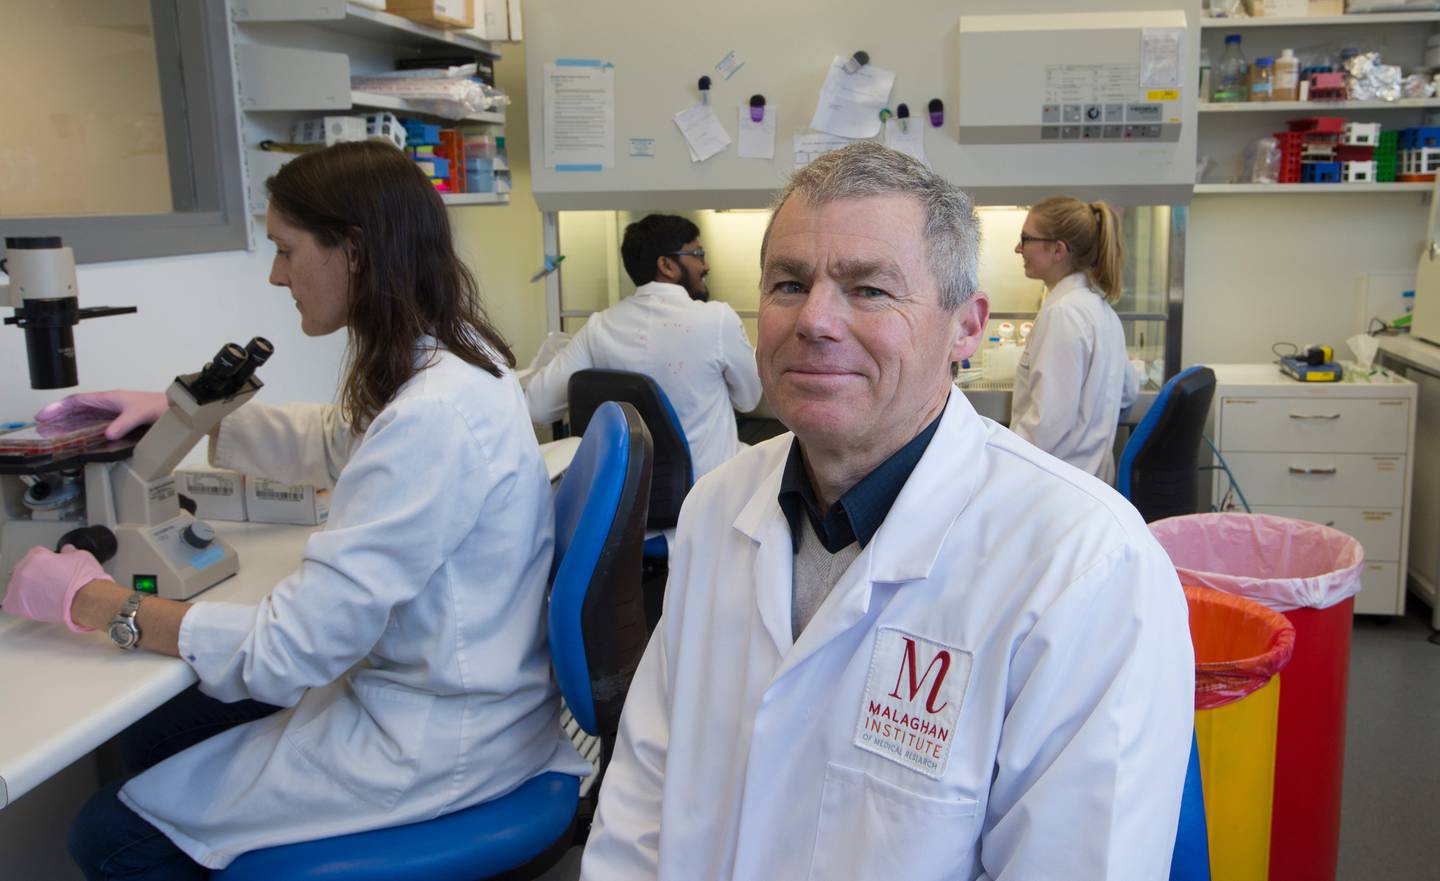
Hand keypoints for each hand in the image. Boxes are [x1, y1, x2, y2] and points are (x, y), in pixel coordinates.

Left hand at [1, 546, 105, 631]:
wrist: (86, 600)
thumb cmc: (85, 578)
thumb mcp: (81, 557)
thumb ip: (69, 552)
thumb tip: (66, 550)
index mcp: (37, 556)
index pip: (36, 554)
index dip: (47, 561)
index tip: (54, 567)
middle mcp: (23, 570)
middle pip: (24, 569)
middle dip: (35, 573)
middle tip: (50, 581)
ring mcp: (18, 588)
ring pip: (16, 585)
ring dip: (27, 588)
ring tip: (43, 595)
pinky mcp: (16, 605)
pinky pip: (10, 602)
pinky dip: (19, 603)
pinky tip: (32, 604)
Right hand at [35, 390, 167, 440]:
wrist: (176, 409)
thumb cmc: (159, 406)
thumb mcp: (139, 414)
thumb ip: (123, 424)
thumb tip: (107, 434)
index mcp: (109, 398)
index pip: (77, 401)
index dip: (59, 408)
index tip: (43, 415)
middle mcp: (109, 404)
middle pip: (77, 408)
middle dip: (58, 415)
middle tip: (41, 426)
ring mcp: (113, 412)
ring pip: (84, 416)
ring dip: (68, 422)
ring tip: (52, 431)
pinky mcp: (120, 421)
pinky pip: (95, 423)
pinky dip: (83, 428)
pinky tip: (77, 436)